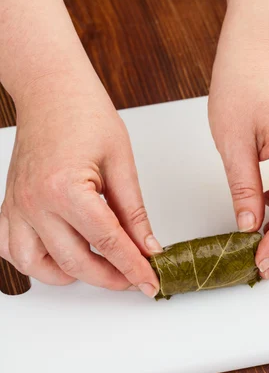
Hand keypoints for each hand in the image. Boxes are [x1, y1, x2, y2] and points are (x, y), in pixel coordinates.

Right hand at [0, 73, 161, 297]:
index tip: (150, 281)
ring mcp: (18, 206)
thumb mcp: (122, 163)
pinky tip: (62, 258)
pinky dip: (37, 263)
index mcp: (66, 189)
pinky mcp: (11, 205)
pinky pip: (12, 250)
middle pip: (76, 262)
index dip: (133, 266)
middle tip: (135, 279)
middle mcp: (35, 203)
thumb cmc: (86, 115)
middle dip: (111, 277)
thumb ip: (134, 212)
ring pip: (38, 265)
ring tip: (102, 269)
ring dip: (71, 276)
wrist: (53, 91)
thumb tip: (148, 246)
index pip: (108, 242)